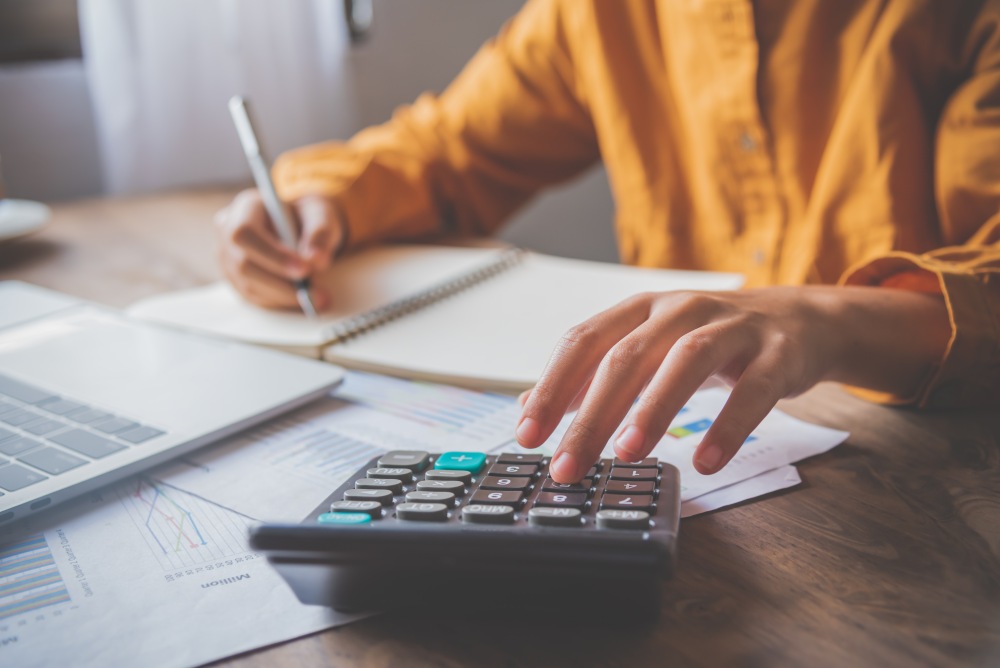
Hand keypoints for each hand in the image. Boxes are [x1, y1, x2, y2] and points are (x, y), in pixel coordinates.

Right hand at [214, 189, 345, 309]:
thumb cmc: (308, 217)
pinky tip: (301, 298)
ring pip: (248, 285)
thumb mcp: (321, 214)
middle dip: (281, 283)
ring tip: (317, 298)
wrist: (302, 226)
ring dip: (283, 296)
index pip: (246, 234)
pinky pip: (252, 296)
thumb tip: (317, 260)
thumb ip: (321, 233)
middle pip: (243, 264)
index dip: (273, 256)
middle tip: (314, 292)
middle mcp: (228, 231)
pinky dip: (279, 302)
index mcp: (246, 207)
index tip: (305, 270)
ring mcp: (227, 257)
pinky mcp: (234, 278)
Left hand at [514, 286, 949, 482]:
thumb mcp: (648, 349)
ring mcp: (731, 327)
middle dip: (592, 414)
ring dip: (652, 409)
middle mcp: (680, 310)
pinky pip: (752, 390)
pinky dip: (729, 426)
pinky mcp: (777, 353)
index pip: (584, 341)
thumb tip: (529, 407)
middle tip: (568, 465)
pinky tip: (706, 461)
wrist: (799, 322)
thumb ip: (592, 377)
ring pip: (686, 361)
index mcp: (640, 309)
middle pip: (626, 357)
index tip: (528, 434)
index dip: (552, 387)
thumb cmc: (709, 341)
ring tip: (627, 455)